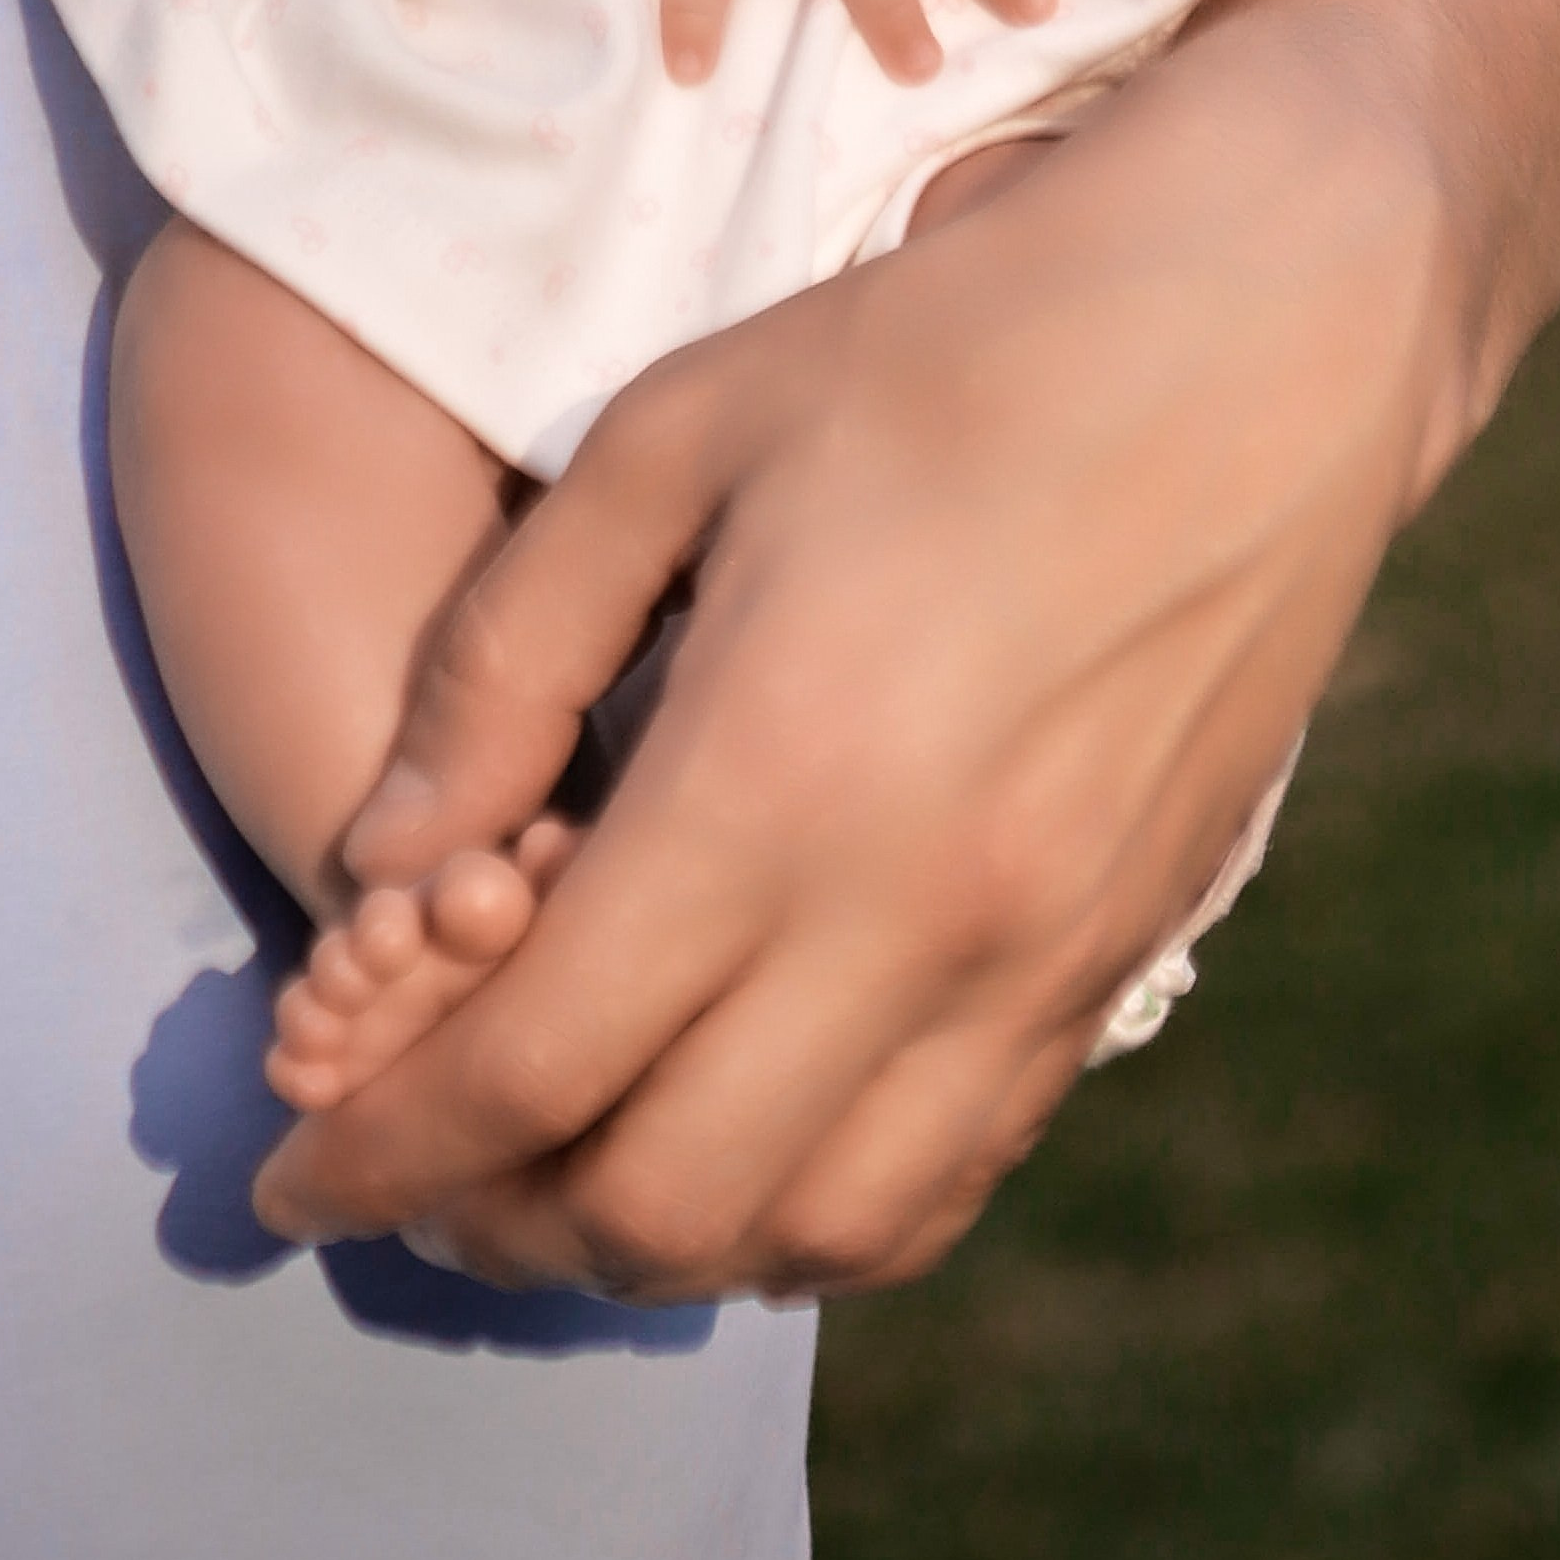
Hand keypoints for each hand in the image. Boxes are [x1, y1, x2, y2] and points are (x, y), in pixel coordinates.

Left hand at [250, 0, 1559, 1295]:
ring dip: (656, 1240)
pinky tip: (747, 1124)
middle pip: (658, 1203)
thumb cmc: (951, 344)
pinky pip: (951, 1171)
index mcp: (777, 773)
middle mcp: (916, 914)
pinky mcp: (1123, 953)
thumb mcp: (681, 431)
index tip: (288, 1178)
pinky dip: (819, 1208)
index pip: (530, 1066)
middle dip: (493, 1221)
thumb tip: (380, 854)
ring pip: (814, 1230)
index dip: (380, 1151)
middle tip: (412, 1164)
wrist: (1271, 319)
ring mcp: (1041, 956)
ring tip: (564, 1164)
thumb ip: (503, 658)